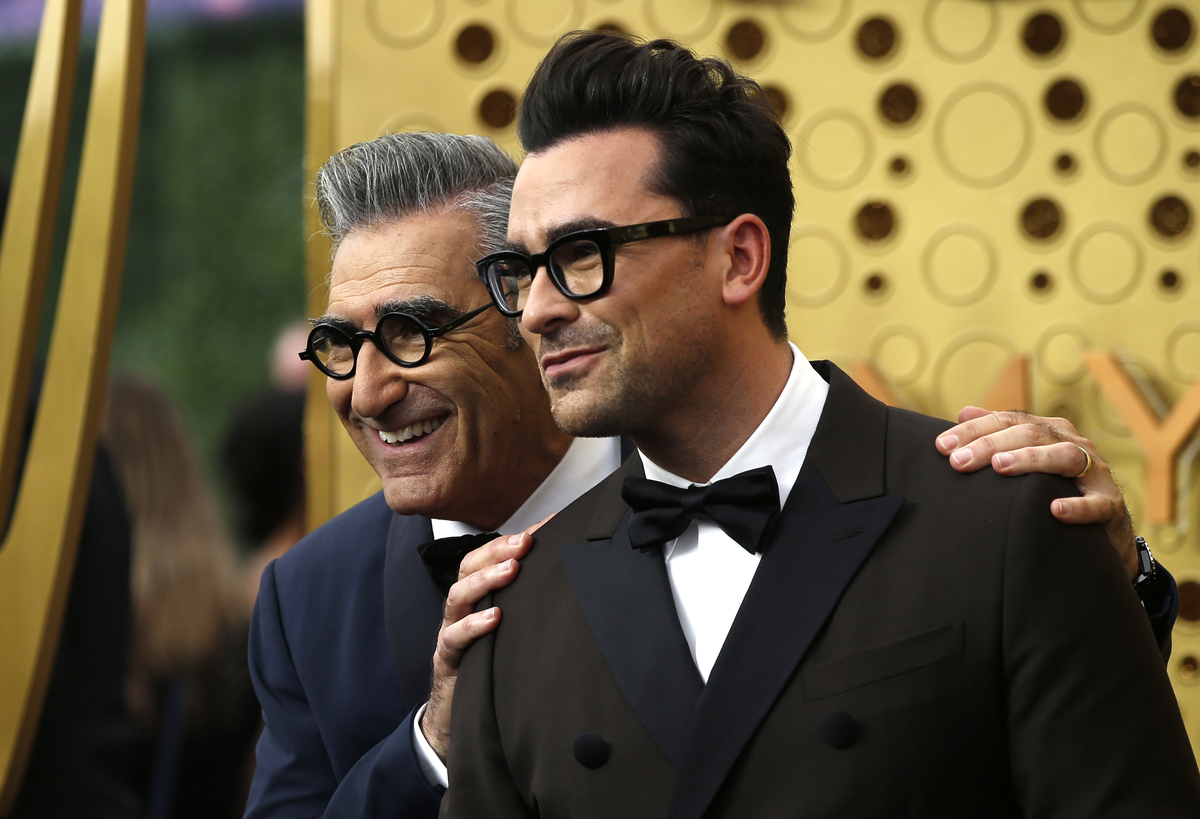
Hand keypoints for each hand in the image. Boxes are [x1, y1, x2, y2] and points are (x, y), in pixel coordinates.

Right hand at [419, 518, 548, 759]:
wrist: (461, 715)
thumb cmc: (494, 667)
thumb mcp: (517, 633)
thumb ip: (536, 609)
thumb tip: (579, 585)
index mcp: (480, 597)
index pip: (490, 557)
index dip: (513, 539)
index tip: (546, 526)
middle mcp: (464, 609)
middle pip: (469, 567)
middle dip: (497, 550)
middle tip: (525, 542)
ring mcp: (452, 632)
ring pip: (458, 596)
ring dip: (485, 579)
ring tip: (512, 568)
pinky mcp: (448, 660)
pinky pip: (453, 637)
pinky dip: (473, 625)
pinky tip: (494, 617)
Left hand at [936, 407, 1136, 579]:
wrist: (1104, 521)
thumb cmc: (1056, 485)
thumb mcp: (1029, 455)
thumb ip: (999, 433)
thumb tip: (964, 412)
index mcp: (1051, 431)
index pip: (1007, 421)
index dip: (973, 430)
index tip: (942, 445)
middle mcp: (1073, 444)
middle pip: (1031, 434)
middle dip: (990, 445)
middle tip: (959, 461)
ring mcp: (1094, 472)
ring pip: (1064, 456)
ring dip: (1030, 460)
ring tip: (999, 467)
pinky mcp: (1109, 504)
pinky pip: (1095, 503)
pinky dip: (1076, 506)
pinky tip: (1055, 509)